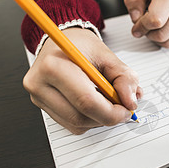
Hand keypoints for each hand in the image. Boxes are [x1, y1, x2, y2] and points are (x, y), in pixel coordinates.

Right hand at [23, 28, 141, 134]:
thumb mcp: (108, 56)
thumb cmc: (82, 46)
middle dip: (107, 117)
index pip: (86, 101)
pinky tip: (94, 103)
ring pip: (77, 125)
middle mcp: (40, 84)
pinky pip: (71, 125)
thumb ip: (124, 78)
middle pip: (80, 117)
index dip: (111, 112)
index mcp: (54, 66)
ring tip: (107, 100)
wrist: (62, 42)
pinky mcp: (42, 106)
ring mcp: (38, 97)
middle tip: (122, 108)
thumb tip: (131, 101)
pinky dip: (89, 119)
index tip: (127, 110)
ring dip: (99, 119)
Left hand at [124, 0, 168, 47]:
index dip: (142, 27)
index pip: (155, 20)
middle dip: (149, 34)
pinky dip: (168, 39)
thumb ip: (132, 1)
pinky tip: (168, 27)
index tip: (137, 26)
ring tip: (157, 26)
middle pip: (161, 35)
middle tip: (146, 26)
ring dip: (157, 38)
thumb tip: (135, 18)